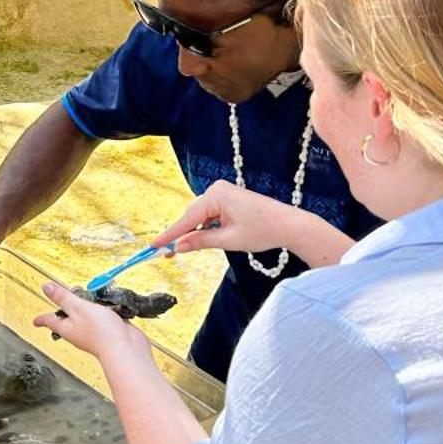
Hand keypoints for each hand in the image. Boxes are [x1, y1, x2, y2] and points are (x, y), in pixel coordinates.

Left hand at [32, 280, 150, 363]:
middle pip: (68, 319)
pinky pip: (104, 317)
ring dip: (87, 306)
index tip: (35, 320)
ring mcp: (94, 331)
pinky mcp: (110, 330)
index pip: (50, 322)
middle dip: (66, 308)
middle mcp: (79, 331)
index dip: (42, 319)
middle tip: (62, 299)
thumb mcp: (78, 308)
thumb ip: (63, 297)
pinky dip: (105, 309)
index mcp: (67, 328)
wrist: (126, 347)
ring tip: (88, 295)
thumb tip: (46, 288)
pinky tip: (109, 302)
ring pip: (87, 317)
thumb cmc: (101, 332)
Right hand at [155, 180, 312, 256]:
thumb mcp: (229, 240)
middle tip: (166, 254)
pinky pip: (209, 215)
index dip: (169, 234)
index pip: (187, 219)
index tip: (153, 245)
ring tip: (180, 251)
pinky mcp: (228, 199)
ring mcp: (223, 193)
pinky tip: (199, 240)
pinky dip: (204, 228)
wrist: (289, 225)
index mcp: (216, 195)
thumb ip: (201, 242)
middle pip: (191, 216)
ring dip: (193, 233)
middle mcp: (216, 189)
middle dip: (180, 235)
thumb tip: (178, 247)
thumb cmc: (263, 231)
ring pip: (199, 217)